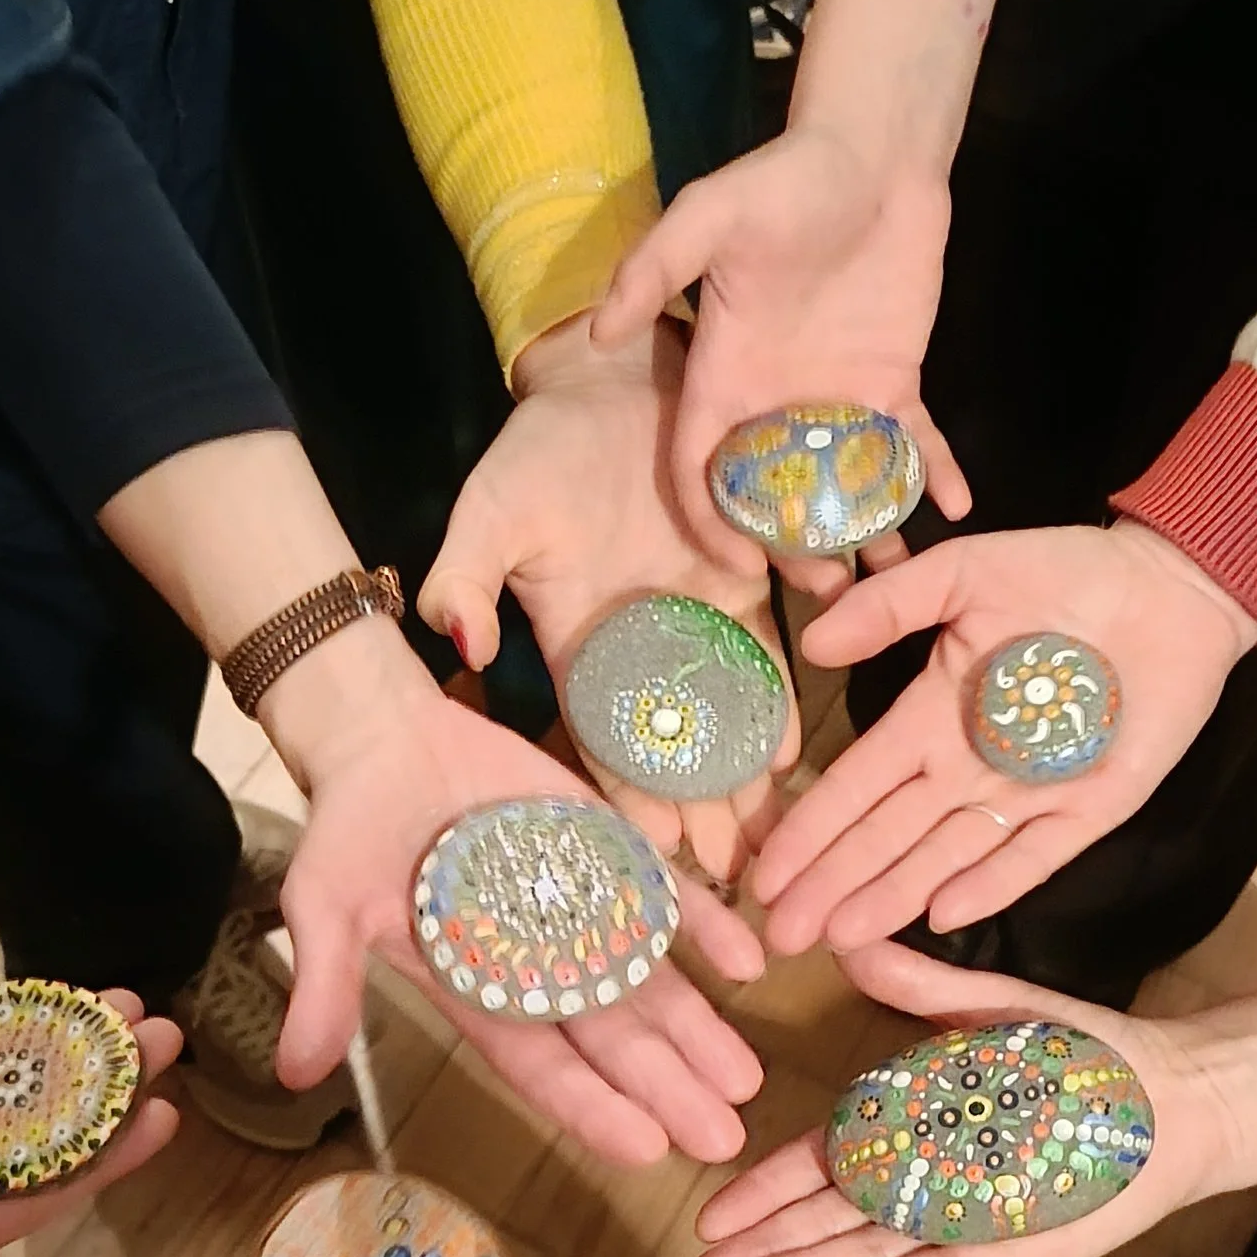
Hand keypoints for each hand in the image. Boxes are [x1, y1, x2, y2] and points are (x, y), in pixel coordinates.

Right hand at [258, 622, 768, 1170]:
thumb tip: (295, 1071)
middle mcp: (540, 962)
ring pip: (650, 981)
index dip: (591, 1106)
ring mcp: (581, 908)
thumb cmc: (349, 830)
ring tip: (747, 1080)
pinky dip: (707, 927)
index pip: (541, 1062)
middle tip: (725, 1138)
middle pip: (612, 1037)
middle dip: (667, 1086)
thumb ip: (324, 983)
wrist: (387, 737)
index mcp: (477, 989)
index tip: (646, 1147)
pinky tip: (751, 964)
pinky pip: (665, 897)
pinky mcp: (607, 850)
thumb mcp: (324, 905)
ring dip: (699, 1028)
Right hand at [419, 310, 799, 883]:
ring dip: (746, 771)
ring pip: (726, 710)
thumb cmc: (537, 450)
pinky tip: (796, 746)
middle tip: (731, 873)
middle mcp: (643, 645)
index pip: (604, 736)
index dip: (626, 794)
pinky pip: (771, 645)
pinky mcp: (747, 580)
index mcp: (581, 644)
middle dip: (700, 806)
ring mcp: (698, 615)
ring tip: (770, 831)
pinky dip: (781, 691)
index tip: (651, 853)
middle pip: (675, 741)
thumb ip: (466, 579)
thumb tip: (460, 646)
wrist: (605, 382)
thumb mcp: (488, 511)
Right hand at [590, 125, 969, 593]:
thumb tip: (596, 331)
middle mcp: (773, 401)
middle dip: (796, 549)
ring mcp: (834, 398)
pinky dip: (933, 478)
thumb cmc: (783, 180)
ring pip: (844, 486)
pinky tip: (954, 509)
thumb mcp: (708, 214)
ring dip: (865, 532)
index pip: (700, 467)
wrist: (871, 157)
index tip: (740, 567)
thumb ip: (654, 267)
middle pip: (775, 496)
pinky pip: (914, 446)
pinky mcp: (893, 384)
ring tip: (892, 580)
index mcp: (721, 376)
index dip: (711, 520)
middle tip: (827, 596)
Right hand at [688, 936, 1225, 1256]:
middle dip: (764, 1247)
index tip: (710, 1214)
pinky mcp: (1010, 1252)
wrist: (1176, 1097)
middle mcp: (928, 1183)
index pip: (822, 1163)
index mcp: (915, 1129)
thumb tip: (845, 945)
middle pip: (829, 1220)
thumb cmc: (1083, 1056)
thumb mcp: (990, 1009)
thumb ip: (920, 986)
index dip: (765, 1190)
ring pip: (867, 1253)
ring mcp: (964, 1222)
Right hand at [750, 519, 1256, 956]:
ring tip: (842, 937)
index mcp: (933, 713)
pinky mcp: (1091, 808)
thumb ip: (892, 606)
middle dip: (834, 883)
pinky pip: (1035, 855)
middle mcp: (970, 766)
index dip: (812, 828)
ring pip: (947, 854)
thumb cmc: (1067, 574)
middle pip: (890, 834)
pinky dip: (992, 883)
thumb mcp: (967, 572)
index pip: (859, 782)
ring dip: (894, 894)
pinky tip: (943, 915)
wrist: (1170, 587)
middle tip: (783, 935)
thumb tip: (814, 643)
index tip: (763, 874)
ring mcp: (1029, 793)